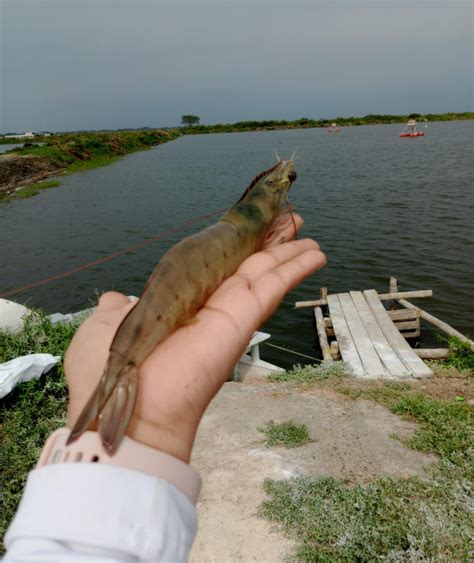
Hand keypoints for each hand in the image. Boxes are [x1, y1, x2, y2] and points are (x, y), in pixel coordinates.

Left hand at [65, 214, 325, 461]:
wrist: (125, 410)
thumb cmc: (106, 373)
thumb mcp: (104, 328)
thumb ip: (116, 310)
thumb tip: (114, 299)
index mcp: (177, 304)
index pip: (212, 267)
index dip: (232, 247)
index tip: (249, 228)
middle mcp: (206, 306)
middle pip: (245, 266)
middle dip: (268, 244)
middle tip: (291, 221)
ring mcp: (227, 312)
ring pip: (265, 273)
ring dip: (288, 253)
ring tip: (309, 235)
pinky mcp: (241, 318)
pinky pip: (272, 287)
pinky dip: (294, 269)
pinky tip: (314, 254)